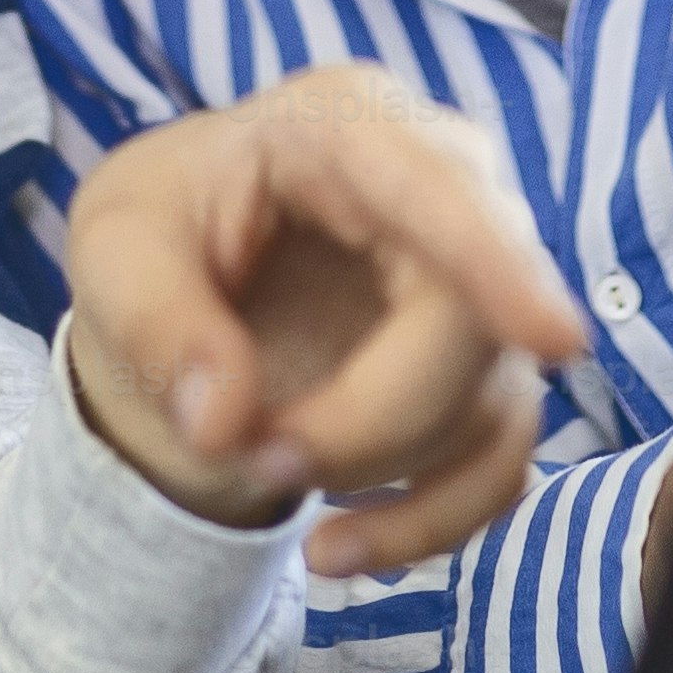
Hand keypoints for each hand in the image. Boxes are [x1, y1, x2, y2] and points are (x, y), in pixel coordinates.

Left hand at [62, 65, 592, 574]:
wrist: (186, 290)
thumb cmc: (162, 232)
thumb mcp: (115, 251)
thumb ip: (156, 321)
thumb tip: (225, 421)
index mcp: (347, 124)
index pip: (439, 186)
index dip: (498, 262)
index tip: (556, 340)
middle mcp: (442, 188)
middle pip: (472, 318)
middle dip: (371, 417)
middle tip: (260, 458)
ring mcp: (477, 283)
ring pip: (488, 401)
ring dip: (380, 472)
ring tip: (260, 475)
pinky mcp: (486, 372)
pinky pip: (499, 465)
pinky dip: (425, 525)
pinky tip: (337, 549)